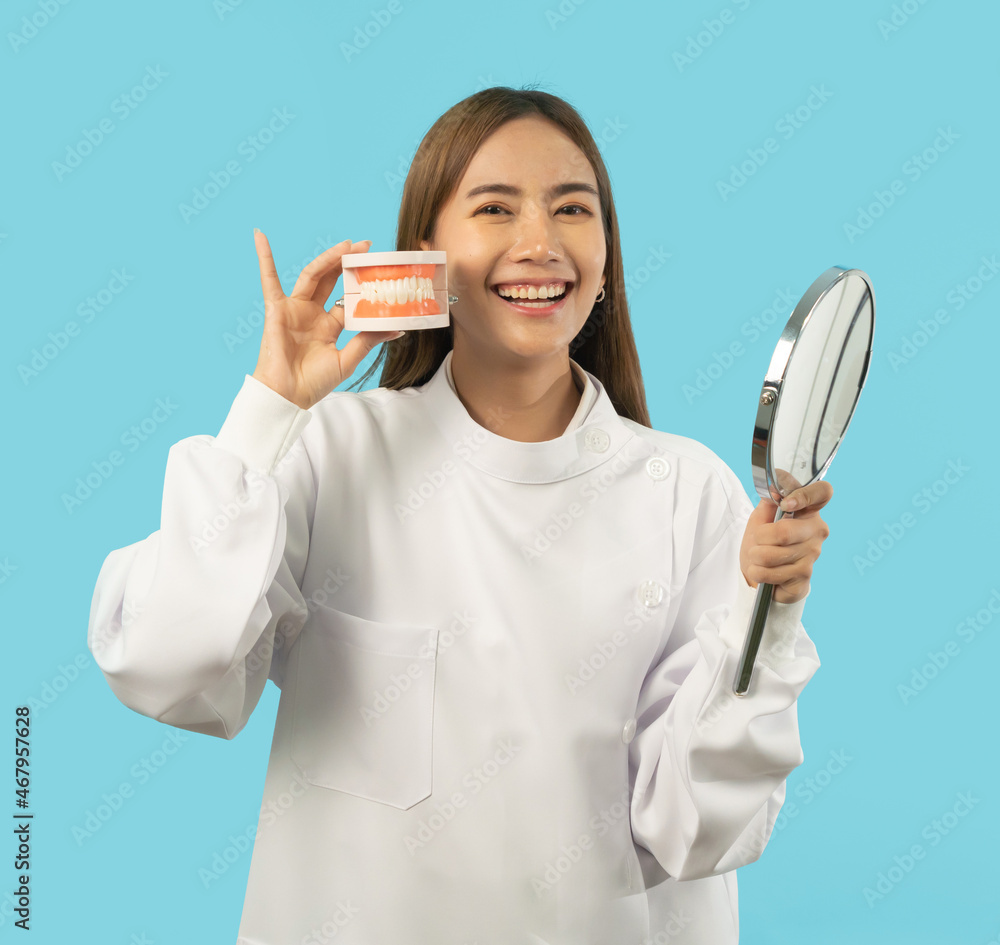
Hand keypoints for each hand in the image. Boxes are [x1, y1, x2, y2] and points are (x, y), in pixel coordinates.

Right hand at [250, 231, 402, 409]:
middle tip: (366, 246)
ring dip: (328, 257)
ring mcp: (294, 309)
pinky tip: (261, 237)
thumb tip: (397, 328)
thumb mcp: (347, 360)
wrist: (288, 396)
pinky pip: (268, 280)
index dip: (360, 285)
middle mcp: (312, 314)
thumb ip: (368, 341)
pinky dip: (264, 258)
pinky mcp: (276, 309)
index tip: (377, 269)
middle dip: (347, 262)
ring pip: (312, 276)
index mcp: (328, 325)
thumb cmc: (313, 383)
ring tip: (347, 244)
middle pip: (331, 280)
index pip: (346, 298)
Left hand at [739, 482, 832, 603]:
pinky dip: (757, 572)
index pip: (822, 492)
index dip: (805, 494)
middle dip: (759, 538)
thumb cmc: (763, 543)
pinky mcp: (804, 577)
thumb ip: (769, 501)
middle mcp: (817, 531)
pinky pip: (770, 573)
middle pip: (783, 532)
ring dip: (756, 557)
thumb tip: (774, 488)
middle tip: (758, 541)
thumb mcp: (761, 517)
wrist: (761, 574)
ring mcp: (813, 555)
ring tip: (759, 558)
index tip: (786, 504)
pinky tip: (763, 572)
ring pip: (771, 555)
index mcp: (809, 511)